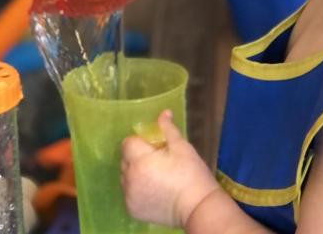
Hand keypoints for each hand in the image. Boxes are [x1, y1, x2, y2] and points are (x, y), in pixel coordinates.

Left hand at [120, 110, 220, 227]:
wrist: (198, 207)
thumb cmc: (191, 174)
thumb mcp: (181, 147)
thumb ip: (167, 129)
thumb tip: (164, 112)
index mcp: (139, 161)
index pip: (128, 143)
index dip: (140, 142)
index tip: (154, 147)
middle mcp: (129, 179)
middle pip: (125, 160)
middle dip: (137, 157)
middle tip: (157, 161)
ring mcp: (129, 196)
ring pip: (125, 177)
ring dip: (135, 173)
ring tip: (156, 177)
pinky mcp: (132, 209)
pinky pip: (129, 193)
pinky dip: (137, 190)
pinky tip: (154, 190)